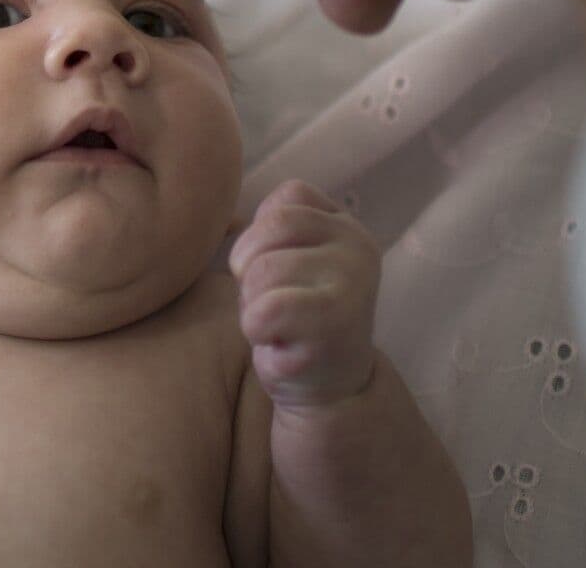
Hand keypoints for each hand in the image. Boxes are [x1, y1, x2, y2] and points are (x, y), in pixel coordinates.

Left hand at [232, 180, 381, 407]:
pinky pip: (262, 313)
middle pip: (269, 230)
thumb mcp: (293, 258)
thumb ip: (275, 228)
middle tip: (272, 303)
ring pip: (262, 270)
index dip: (263, 234)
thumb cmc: (298, 317)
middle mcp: (358, 251)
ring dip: (253, 303)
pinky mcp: (331, 329)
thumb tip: (227, 217)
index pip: (288, 198)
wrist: (330, 388)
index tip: (279, 272)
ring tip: (278, 325)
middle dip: (251, 268)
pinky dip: (256, 330)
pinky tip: (279, 343)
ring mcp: (350, 289)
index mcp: (347, 227)